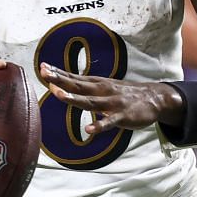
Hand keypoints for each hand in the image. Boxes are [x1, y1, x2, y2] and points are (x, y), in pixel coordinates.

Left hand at [39, 64, 182, 136]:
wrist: (155, 97)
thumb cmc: (124, 93)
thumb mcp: (104, 86)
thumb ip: (85, 87)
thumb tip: (62, 86)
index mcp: (97, 84)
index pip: (74, 77)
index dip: (58, 73)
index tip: (42, 67)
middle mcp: (102, 90)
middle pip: (78, 85)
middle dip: (60, 80)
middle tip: (45, 74)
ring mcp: (112, 103)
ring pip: (90, 101)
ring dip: (75, 98)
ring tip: (59, 95)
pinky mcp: (123, 116)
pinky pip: (109, 122)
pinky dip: (100, 125)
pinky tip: (89, 129)